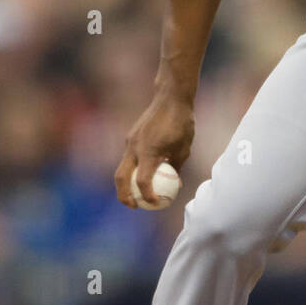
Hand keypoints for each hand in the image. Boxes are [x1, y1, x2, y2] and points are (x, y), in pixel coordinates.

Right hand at [114, 91, 194, 208]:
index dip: (148, 196)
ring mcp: (130, 141)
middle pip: (121, 178)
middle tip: (134, 206)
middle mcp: (134, 147)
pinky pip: (128, 157)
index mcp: (149, 152)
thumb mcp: (184, 149)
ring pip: (122, 167)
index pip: (143, 181)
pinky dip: (133, 168)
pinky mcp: (130, 136)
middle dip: (124, 195)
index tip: (155, 204)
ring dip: (127, 182)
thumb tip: (175, 186)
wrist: (170, 98)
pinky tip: (144, 172)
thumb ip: (176, 168)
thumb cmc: (181, 123)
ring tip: (136, 194)